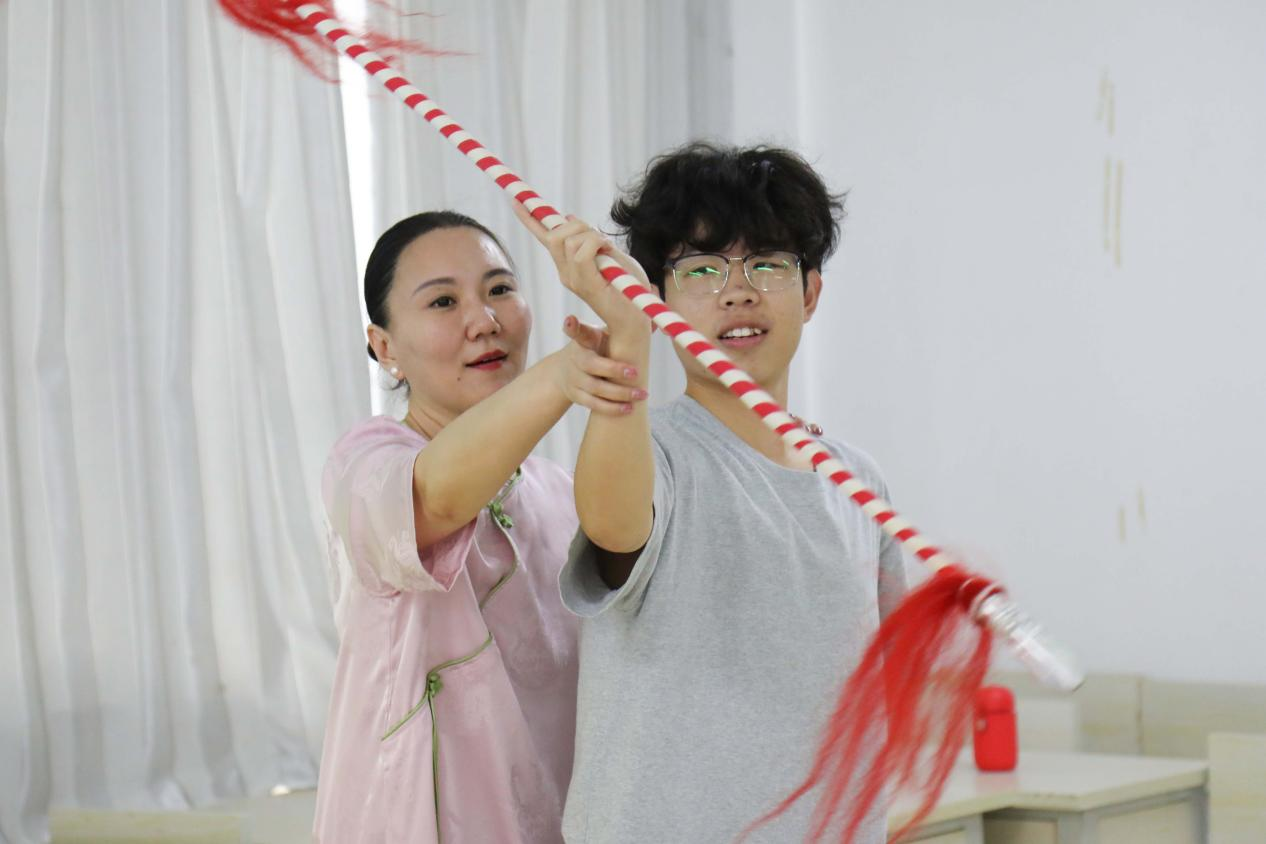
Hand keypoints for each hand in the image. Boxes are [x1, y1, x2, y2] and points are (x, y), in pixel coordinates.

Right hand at [511, 201, 650, 333]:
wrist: (637, 318)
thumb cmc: (628, 287)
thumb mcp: (610, 253)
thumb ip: (590, 238)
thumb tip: (569, 218)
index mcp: (568, 266)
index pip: (544, 238)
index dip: (529, 218)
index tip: (515, 200)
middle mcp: (566, 273)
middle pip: (555, 235)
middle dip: (577, 226)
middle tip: (601, 237)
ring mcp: (573, 280)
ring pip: (568, 240)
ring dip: (592, 236)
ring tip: (609, 250)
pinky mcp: (585, 284)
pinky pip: (583, 252)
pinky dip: (597, 243)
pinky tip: (609, 252)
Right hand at [552, 315, 647, 414]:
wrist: (566, 370)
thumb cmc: (594, 348)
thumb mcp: (601, 334)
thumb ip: (618, 328)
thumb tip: (651, 323)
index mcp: (583, 341)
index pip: (578, 332)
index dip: (573, 327)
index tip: (571, 320)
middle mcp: (575, 359)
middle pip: (591, 365)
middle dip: (614, 370)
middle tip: (636, 373)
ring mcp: (574, 379)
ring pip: (595, 389)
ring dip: (619, 394)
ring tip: (641, 394)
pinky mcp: (576, 396)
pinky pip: (594, 405)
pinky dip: (612, 408)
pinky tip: (629, 408)